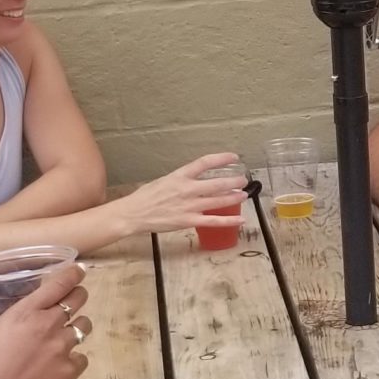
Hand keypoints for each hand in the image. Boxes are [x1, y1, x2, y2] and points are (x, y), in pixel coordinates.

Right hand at [0, 264, 90, 378]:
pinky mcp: (70, 371)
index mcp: (26, 312)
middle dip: (78, 295)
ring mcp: (62, 349)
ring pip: (84, 327)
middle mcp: (49, 326)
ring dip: (77, 325)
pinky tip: (61, 362)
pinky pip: (82, 356)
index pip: (60, 283)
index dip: (73, 274)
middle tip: (72, 300)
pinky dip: (75, 357)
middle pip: (79, 299)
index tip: (79, 270)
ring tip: (64, 334)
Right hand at [115, 152, 248, 236]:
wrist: (134, 214)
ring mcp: (189, 206)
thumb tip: (192, 179)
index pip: (205, 162)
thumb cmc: (146, 197)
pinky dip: (229, 221)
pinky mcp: (189, 221)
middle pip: (217, 183)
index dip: (222, 158)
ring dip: (234, 197)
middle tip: (243, 180)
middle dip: (234, 181)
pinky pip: (213, 221)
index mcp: (180, 176)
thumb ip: (180, 180)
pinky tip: (241, 220)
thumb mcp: (164, 181)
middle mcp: (187, 189)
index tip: (234, 157)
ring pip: (218, 201)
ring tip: (244, 194)